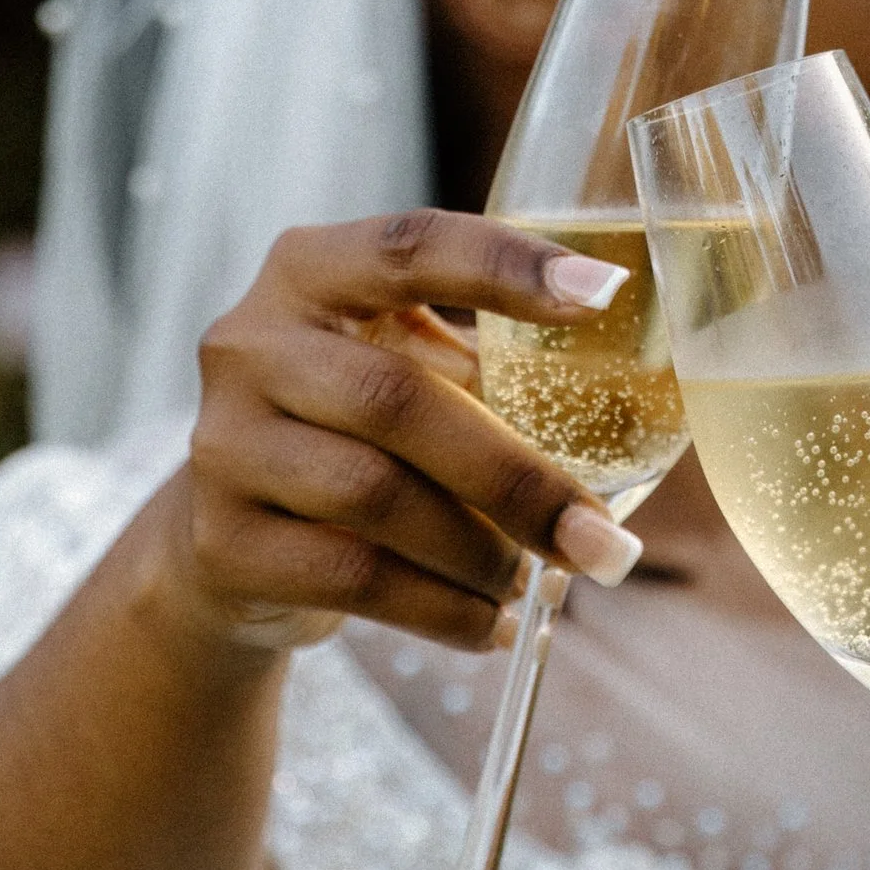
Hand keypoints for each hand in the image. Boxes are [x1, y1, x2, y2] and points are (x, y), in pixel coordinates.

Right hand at [159, 210, 642, 655]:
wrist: (230, 539)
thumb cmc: (356, 432)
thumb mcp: (405, 367)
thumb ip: (491, 364)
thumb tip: (648, 410)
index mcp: (311, 270)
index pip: (411, 245)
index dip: (506, 266)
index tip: (605, 296)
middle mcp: (250, 342)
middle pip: (397, 398)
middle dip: (518, 478)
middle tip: (606, 541)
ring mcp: (222, 443)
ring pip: (377, 496)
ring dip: (483, 552)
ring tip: (540, 582)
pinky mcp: (221, 541)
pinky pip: (352, 577)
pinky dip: (441, 609)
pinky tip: (491, 624)